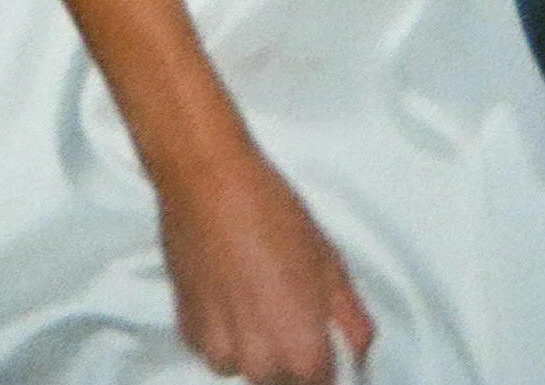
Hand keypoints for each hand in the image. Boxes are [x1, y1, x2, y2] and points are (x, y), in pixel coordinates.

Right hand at [158, 140, 373, 382]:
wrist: (208, 179)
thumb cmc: (268, 213)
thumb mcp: (331, 263)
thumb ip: (353, 323)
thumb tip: (356, 350)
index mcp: (302, 354)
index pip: (324, 383)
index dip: (328, 359)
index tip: (322, 336)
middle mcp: (259, 365)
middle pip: (284, 380)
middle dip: (290, 352)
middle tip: (288, 304)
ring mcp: (219, 351)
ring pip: (247, 366)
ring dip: (254, 344)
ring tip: (255, 292)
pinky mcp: (187, 330)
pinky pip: (216, 346)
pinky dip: (223, 328)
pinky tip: (228, 286)